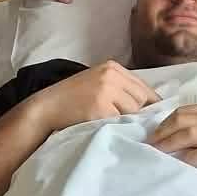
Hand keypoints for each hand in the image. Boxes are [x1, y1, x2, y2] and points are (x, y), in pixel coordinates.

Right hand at [34, 60, 158, 135]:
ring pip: (134, 111)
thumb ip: (120, 88)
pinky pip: (120, 122)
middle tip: (128, 123)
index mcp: (112, 67)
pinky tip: (103, 127)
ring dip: (127, 121)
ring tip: (111, 124)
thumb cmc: (72, 99)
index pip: (144, 87)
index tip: (150, 116)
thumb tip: (150, 106)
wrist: (46, 107)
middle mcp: (111, 75)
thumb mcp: (98, 83)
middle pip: (142, 99)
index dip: (149, 104)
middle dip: (138, 113)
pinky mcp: (100, 107)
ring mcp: (106, 90)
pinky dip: (116, 128)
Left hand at [147, 104, 196, 183]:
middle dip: (163, 132)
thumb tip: (180, 133)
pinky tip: (183, 162)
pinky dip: (193, 156)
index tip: (153, 134)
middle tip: (150, 145)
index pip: (186, 111)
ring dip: (171, 143)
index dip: (165, 122)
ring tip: (158, 153)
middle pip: (184, 120)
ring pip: (193, 133)